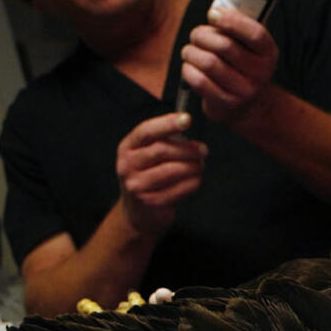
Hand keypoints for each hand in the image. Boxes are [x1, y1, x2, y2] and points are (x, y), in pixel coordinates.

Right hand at [115, 112, 206, 233]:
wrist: (139, 211)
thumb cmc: (149, 174)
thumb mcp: (148, 153)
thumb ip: (164, 139)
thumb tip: (186, 125)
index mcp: (127, 148)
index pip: (146, 131)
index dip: (167, 123)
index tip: (187, 119)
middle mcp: (127, 166)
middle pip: (162, 150)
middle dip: (188, 148)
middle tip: (203, 150)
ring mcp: (137, 186)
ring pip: (174, 170)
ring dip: (194, 166)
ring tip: (200, 165)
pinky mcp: (152, 202)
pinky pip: (181, 188)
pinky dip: (194, 182)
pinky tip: (196, 179)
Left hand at [180, 8, 278, 123]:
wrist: (248, 104)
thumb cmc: (243, 66)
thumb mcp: (250, 47)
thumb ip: (238, 28)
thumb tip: (215, 11)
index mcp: (269, 53)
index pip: (254, 33)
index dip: (231, 20)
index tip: (212, 14)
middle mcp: (261, 72)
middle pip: (225, 46)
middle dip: (203, 35)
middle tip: (196, 35)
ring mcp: (245, 90)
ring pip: (209, 63)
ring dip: (191, 52)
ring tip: (189, 50)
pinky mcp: (227, 102)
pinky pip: (200, 81)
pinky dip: (188, 69)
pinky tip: (189, 66)